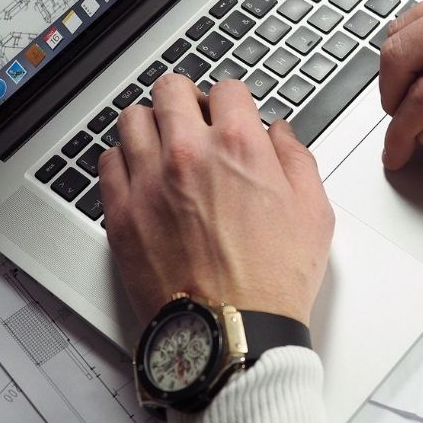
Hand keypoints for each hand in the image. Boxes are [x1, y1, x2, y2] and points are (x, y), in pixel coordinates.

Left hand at [98, 76, 334, 325]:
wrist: (232, 333)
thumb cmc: (273, 282)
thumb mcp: (314, 212)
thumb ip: (297, 160)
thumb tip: (280, 135)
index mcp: (238, 147)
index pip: (227, 88)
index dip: (233, 100)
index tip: (231, 113)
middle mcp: (187, 155)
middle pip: (170, 89)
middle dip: (186, 98)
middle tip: (194, 117)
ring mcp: (148, 183)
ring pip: (132, 119)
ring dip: (151, 124)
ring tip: (163, 143)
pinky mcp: (122, 215)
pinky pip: (108, 163)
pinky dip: (123, 160)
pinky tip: (140, 173)